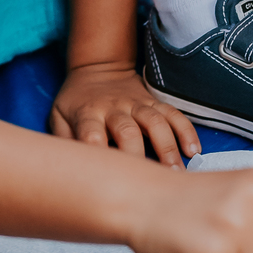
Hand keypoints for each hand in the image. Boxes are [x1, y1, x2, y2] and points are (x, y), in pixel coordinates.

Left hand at [50, 62, 200, 166]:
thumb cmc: (76, 102)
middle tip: (149, 183)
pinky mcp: (154, 101)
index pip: (91, 134)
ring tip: (176, 172)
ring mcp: (136, 104)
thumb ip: (63, 141)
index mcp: (87, 113)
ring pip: (155, 122)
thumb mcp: (58, 116)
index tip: (108, 178)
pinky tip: (193, 151)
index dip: (98, 154)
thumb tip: (69, 170)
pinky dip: (185, 131)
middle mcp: (113, 108)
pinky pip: (173, 114)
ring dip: (167, 147)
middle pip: (127, 131)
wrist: (98, 68)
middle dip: (139, 157)